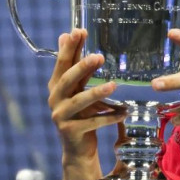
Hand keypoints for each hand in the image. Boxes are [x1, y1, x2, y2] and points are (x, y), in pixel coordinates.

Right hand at [47, 28, 126, 159]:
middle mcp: (55, 100)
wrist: (77, 149)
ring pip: (79, 102)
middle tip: (99, 56)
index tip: (79, 31)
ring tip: (114, 85)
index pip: (62, 63)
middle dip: (82, 66)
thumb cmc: (81, 114)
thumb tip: (66, 33)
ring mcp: (61, 117)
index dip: (69, 47)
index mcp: (56, 86)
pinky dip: (108, 117)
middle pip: (67, 80)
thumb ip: (74, 65)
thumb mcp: (77, 89)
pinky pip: (92, 123)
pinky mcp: (70, 132)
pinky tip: (123, 113)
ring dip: (96, 93)